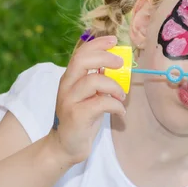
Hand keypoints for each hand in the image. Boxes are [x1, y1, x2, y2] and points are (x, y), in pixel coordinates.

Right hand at [48, 36, 125, 165]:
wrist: (65, 146)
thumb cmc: (82, 117)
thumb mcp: (89, 95)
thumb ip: (97, 79)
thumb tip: (116, 64)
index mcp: (70, 78)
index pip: (80, 53)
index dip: (97, 44)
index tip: (114, 40)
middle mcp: (66, 86)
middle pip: (82, 61)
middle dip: (105, 57)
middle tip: (120, 63)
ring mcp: (69, 101)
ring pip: (94, 81)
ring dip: (114, 86)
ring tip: (122, 96)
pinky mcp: (76, 116)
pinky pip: (101, 103)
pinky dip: (116, 105)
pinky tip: (120, 111)